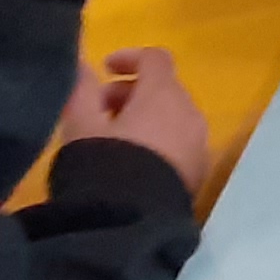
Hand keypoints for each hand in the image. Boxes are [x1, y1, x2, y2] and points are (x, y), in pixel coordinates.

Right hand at [60, 48, 211, 189]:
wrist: (130, 221)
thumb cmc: (103, 164)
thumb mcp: (81, 125)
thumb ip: (81, 89)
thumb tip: (81, 65)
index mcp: (165, 95)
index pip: (156, 58)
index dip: (129, 57)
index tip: (103, 69)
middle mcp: (190, 114)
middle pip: (165, 88)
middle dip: (130, 92)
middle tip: (97, 109)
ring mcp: (199, 145)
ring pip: (173, 117)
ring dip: (144, 117)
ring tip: (110, 138)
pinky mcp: (198, 173)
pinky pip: (179, 143)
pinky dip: (157, 140)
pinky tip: (131, 162)